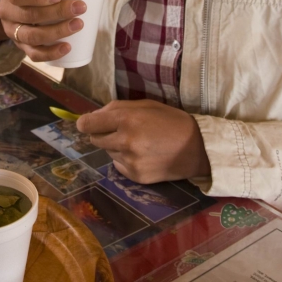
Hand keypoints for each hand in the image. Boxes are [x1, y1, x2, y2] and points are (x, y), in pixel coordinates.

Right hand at [0, 0, 86, 61]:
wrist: (13, 8)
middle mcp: (8, 14)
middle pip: (30, 16)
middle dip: (58, 12)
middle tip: (81, 8)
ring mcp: (13, 33)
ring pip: (33, 36)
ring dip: (58, 32)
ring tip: (78, 25)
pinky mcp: (21, 47)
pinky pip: (34, 54)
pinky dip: (51, 53)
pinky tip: (67, 48)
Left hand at [76, 99, 210, 183]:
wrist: (197, 148)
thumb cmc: (170, 120)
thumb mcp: (145, 105)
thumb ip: (117, 108)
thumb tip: (93, 115)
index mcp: (127, 119)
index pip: (89, 123)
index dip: (84, 123)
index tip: (85, 124)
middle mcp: (125, 141)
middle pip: (95, 139)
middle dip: (102, 134)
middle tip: (119, 130)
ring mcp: (130, 160)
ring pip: (107, 152)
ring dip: (115, 147)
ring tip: (137, 142)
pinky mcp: (135, 176)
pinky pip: (118, 166)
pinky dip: (125, 160)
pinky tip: (142, 155)